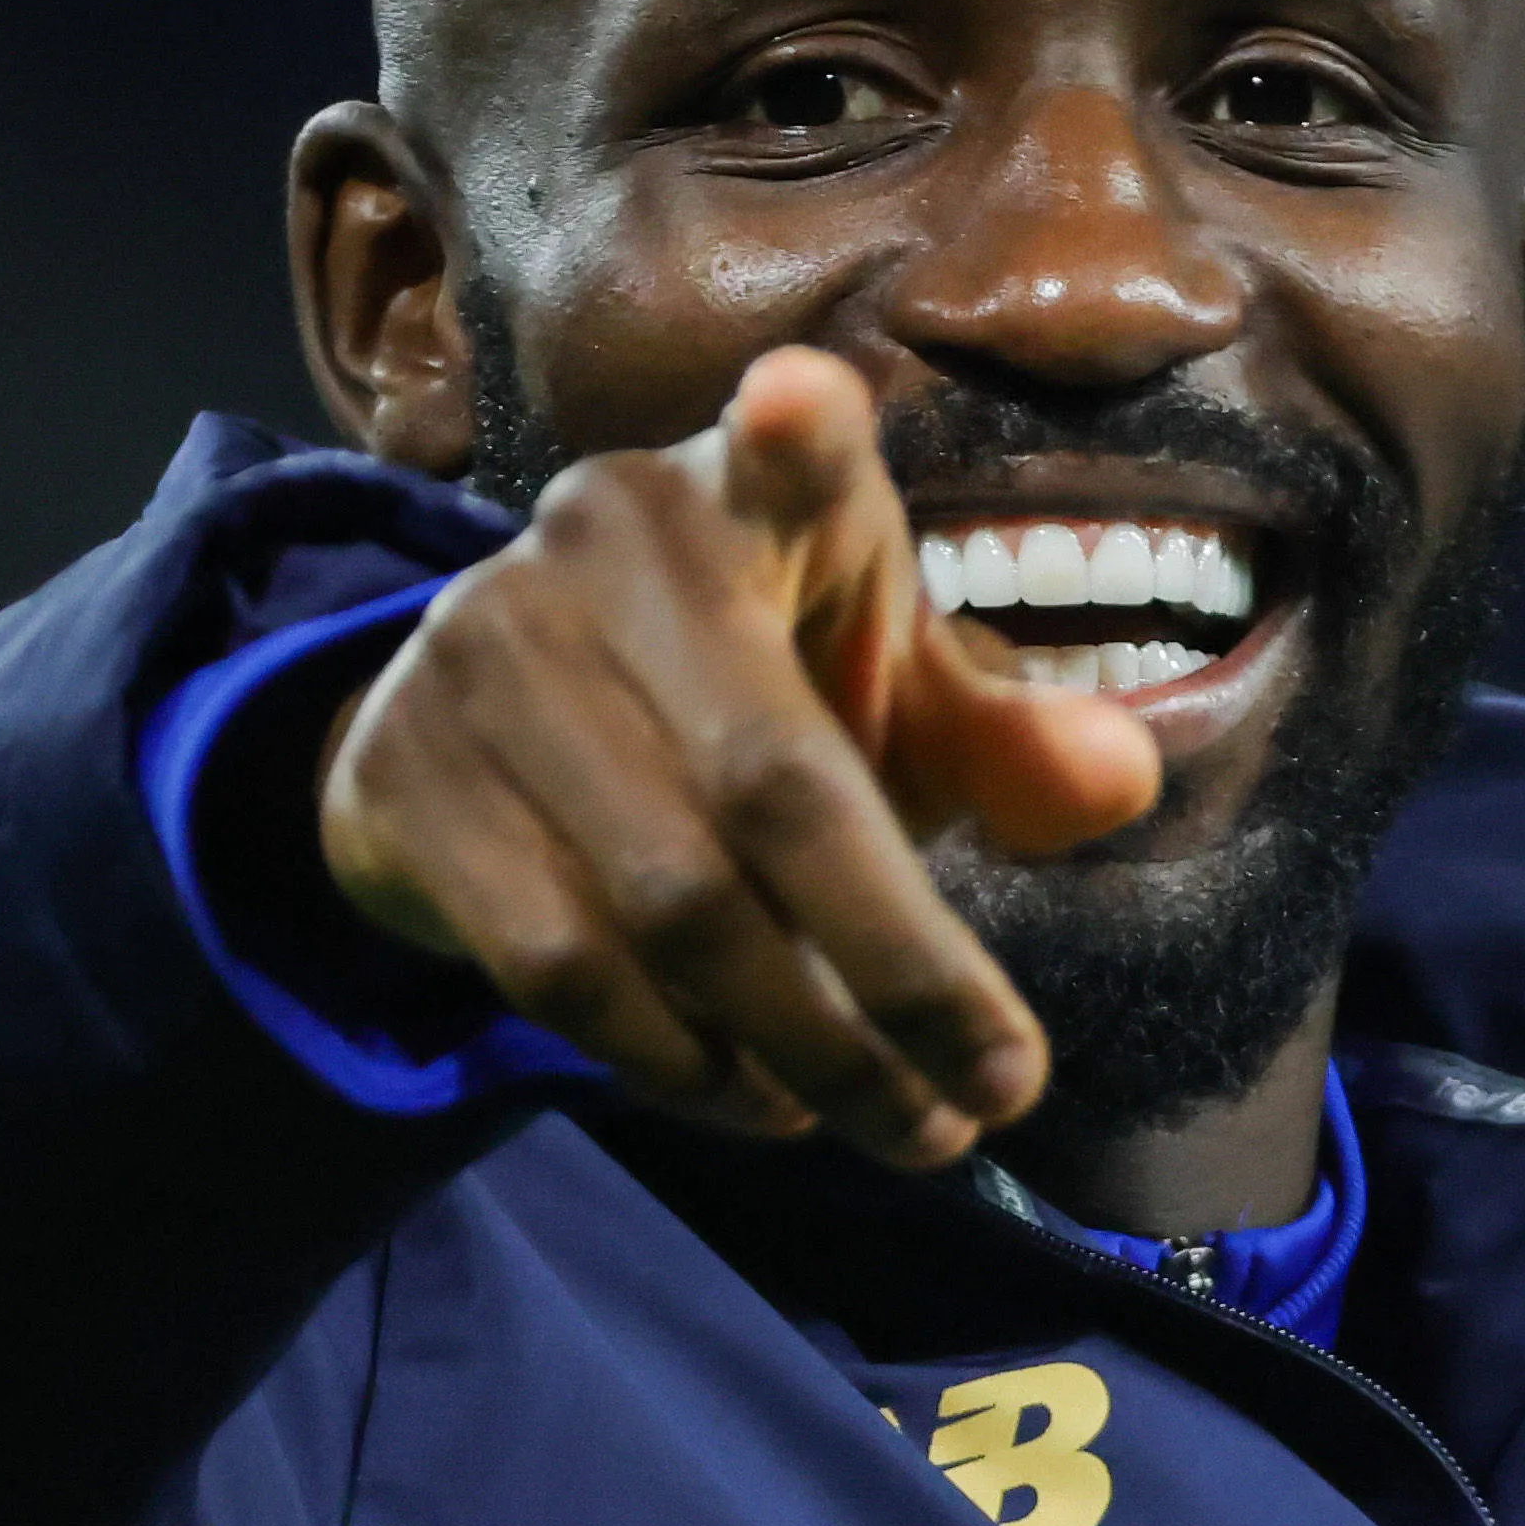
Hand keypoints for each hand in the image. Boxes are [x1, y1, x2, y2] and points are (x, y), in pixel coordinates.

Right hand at [307, 349, 1155, 1159]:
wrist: (481, 732)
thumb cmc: (743, 698)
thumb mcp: (880, 693)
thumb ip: (1001, 740)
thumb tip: (1120, 779)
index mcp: (740, 495)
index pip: (781, 452)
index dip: (793, 435)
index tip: (801, 401)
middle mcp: (593, 548)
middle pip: (774, 789)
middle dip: (904, 971)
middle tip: (997, 1097)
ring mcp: (476, 659)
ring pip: (670, 906)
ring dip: (809, 1051)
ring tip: (908, 1124)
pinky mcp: (404, 781)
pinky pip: (564, 967)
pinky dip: (684, 1064)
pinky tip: (769, 1105)